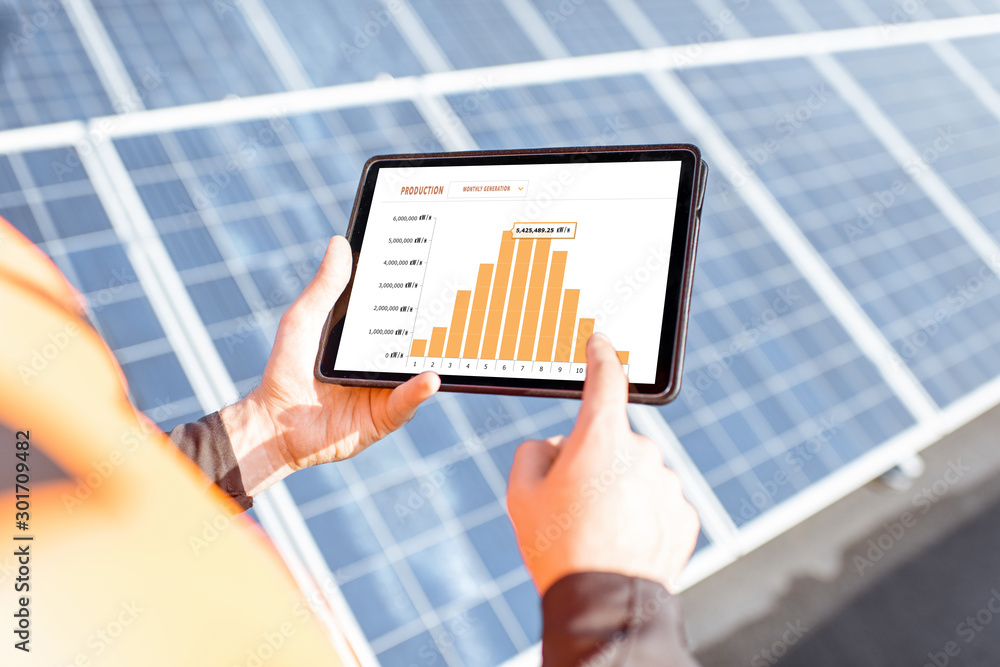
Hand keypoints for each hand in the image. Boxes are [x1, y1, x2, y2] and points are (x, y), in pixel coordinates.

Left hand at [221, 237, 439, 495]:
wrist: (273, 423)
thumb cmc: (285, 369)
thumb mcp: (304, 319)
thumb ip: (325, 287)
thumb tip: (340, 243)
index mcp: (366, 338)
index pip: (398, 313)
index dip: (417, 293)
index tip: (434, 267)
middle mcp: (381, 363)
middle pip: (416, 341)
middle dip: (438, 323)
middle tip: (457, 300)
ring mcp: (386, 390)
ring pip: (418, 371)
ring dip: (437, 357)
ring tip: (456, 337)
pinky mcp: (384, 416)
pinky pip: (406, 403)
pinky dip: (419, 390)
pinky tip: (430, 377)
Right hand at [506, 333, 699, 594]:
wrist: (604, 602)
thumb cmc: (559, 547)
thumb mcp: (521, 494)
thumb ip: (534, 452)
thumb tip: (556, 447)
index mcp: (601, 438)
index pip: (605, 380)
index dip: (601, 356)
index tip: (601, 344)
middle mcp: (641, 453)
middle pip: (612, 443)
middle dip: (595, 462)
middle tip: (574, 504)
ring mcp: (666, 484)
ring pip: (637, 474)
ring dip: (620, 491)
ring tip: (598, 532)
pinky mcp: (683, 514)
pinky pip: (657, 503)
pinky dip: (641, 516)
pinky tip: (623, 541)